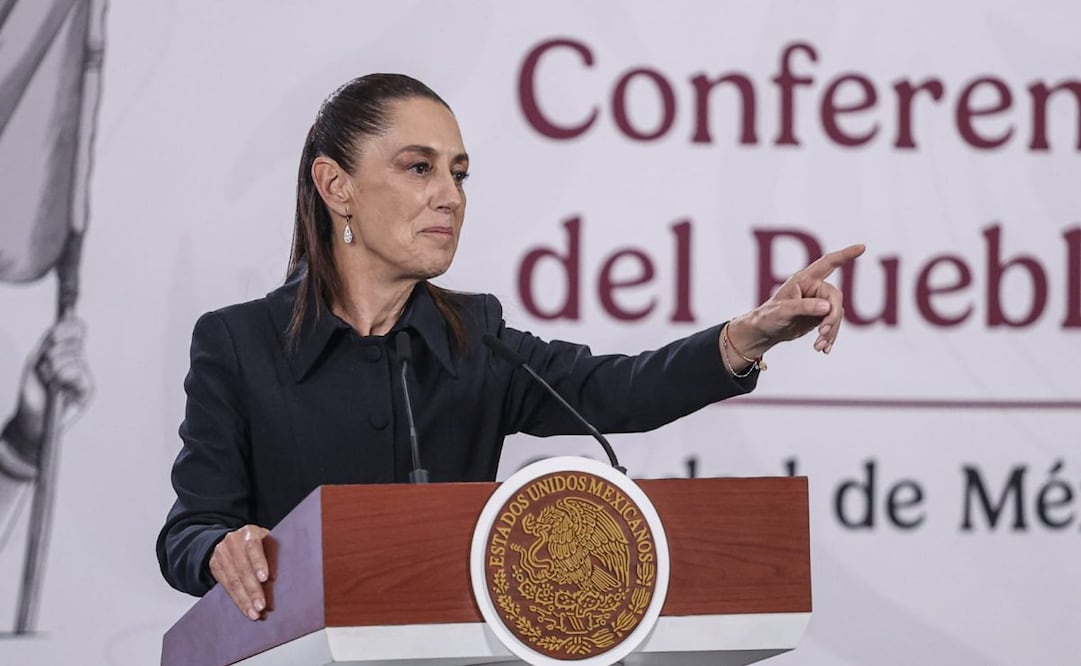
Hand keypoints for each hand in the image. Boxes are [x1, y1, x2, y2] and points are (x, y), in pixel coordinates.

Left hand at [8, 317, 92, 448]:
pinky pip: (79, 372)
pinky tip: (57, 385)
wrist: (31, 417)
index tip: (54, 333)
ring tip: (48, 379)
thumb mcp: (35, 361)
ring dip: (56, 366)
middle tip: (45, 365)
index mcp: (66, 352)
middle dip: (56, 350)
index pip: (77, 330)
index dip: (69, 327)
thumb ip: (47, 344)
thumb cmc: (32, 392)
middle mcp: (77, 362)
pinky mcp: (87, 388)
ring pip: (76, 356)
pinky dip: (64, 375)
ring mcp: (83, 375)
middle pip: (77, 341)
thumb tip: (57, 330)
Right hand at [209, 524, 270, 620]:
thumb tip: (284, 573)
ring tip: (254, 614)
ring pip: (233, 581)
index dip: (259, 563)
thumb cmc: (256, 541)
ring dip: (244, 600)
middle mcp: (233, 542)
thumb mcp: (265, 538)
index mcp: (250, 533)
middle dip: (253, 590)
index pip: (254, 548)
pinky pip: (226, 587)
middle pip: (243, 569)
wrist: (227, 538)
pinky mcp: (215, 567)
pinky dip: (237, 600)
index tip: (265, 578)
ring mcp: (222, 554)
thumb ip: (272, 551)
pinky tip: (246, 610)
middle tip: (261, 606)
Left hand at [726, 244, 865, 360]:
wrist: (764, 332)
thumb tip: (827, 306)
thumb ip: (804, 307)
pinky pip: (833, 325)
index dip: (845, 255)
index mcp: (804, 279)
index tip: (862, 247)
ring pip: (836, 314)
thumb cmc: (767, 317)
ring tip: (819, 347)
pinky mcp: (820, 317)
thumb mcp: (782, 311)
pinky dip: (830, 337)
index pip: (828, 263)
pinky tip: (823, 349)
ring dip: (831, 332)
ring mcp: (818, 303)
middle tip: (822, 333)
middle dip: (832, 317)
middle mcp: (814, 288)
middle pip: (835, 298)